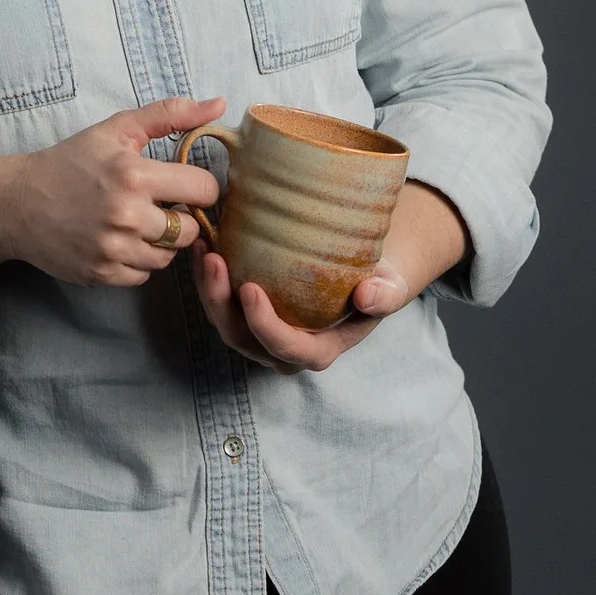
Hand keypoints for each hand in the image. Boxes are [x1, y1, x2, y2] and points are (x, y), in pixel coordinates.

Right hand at [0, 97, 223, 286]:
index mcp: (134, 175)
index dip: (200, 186)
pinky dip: (138, 261)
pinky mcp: (101, 274)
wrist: (16, 203)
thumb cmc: (70, 162)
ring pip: (168, 256)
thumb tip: (220, 104)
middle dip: (181, 216)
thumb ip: (170, 115)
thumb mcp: (116, 129)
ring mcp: (113, 249)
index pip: (204, 189)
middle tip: (159, 205)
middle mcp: (127, 215)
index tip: (184, 185)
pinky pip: (144, 275)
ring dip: (161, 241)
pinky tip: (120, 240)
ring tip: (138, 222)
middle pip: (191, 229)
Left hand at [192, 247, 415, 373]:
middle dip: (220, 302)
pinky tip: (203, 245)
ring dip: (207, 288)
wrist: (366, 276)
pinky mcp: (247, 313)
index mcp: (317, 350)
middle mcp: (282, 349)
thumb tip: (369, 295)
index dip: (263, 324)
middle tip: (214, 260)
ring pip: (223, 321)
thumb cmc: (379, 282)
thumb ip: (387, 295)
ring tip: (202, 249)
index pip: (285, 347)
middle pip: (241, 337)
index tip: (250, 289)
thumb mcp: (393, 286)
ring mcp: (260, 333)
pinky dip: (207, 277)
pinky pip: (219, 302)